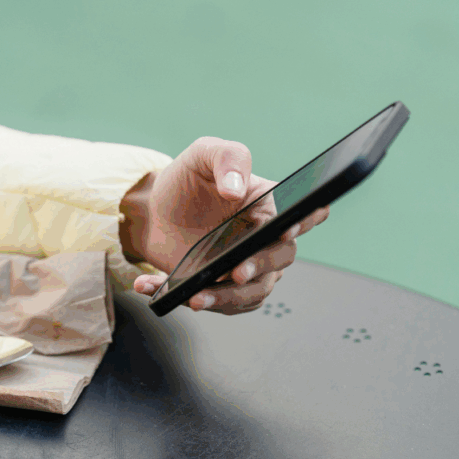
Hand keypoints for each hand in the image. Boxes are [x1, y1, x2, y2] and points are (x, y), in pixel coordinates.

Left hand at [121, 137, 328, 314]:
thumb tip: (235, 188)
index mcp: (270, 203)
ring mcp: (247, 266)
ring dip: (225, 297)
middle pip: (279, 259)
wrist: (155, 213)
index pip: (301, 212)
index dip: (304, 221)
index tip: (287, 229)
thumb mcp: (203, 155)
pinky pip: (218, 303)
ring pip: (251, 291)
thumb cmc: (186, 181)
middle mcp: (265, 238)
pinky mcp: (224, 287)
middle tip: (237, 271)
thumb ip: (226, 157)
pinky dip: (190, 300)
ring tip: (195, 296)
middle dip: (260, 267)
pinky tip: (160, 289)